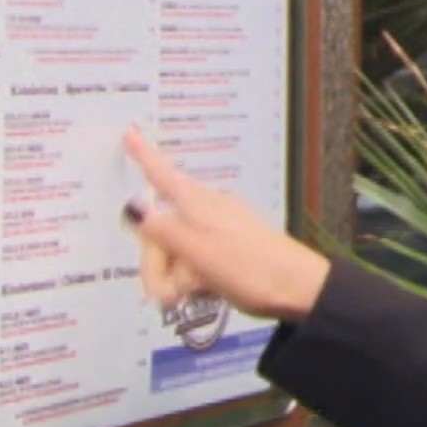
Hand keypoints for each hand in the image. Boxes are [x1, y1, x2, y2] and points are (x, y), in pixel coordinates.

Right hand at [121, 126, 330, 322]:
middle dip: (156, 264)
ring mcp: (216, 232)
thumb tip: (135, 210)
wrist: (296, 288)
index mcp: (198, 206)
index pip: (163, 177)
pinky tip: (202, 292)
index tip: (130, 132)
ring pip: (174, 251)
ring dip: (173, 278)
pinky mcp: (225, 251)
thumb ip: (166, 233)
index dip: (144, 157)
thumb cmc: (251, 268)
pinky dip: (190, 279)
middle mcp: (205, 213)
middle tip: (164, 294)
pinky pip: (193, 262)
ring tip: (190, 293)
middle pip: (161, 231)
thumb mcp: (200, 252)